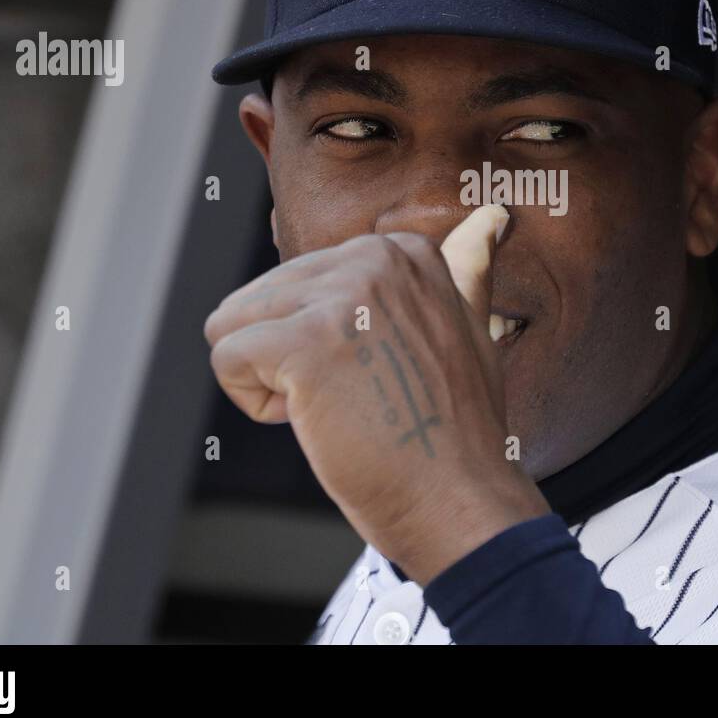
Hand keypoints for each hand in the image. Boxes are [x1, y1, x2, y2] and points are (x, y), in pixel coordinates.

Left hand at [203, 204, 550, 584]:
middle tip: (360, 400)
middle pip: (261, 299)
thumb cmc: (457, 432)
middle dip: (290, 360)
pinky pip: (225, 356)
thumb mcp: (470, 328)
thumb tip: (492, 217)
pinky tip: (317, 421)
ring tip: (339, 408)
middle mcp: (373, 257)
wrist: (461, 500)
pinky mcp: (304, 341)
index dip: (324, 342)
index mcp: (403, 252)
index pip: (300, 280)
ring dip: (270, 381)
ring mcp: (341, 297)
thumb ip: (467, 269)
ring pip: (234, 324)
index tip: (380, 374)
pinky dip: (254, 403)